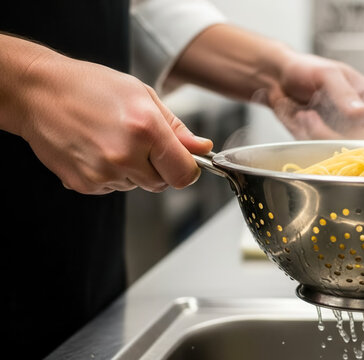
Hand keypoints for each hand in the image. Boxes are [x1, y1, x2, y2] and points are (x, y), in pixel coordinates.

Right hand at [15, 52, 211, 194]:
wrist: (38, 93)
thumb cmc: (90, 87)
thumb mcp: (142, 96)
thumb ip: (177, 128)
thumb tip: (202, 148)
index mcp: (145, 129)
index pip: (185, 173)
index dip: (189, 168)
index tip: (185, 160)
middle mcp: (125, 155)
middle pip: (163, 183)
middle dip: (160, 167)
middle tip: (141, 141)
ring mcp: (102, 173)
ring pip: (137, 185)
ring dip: (134, 170)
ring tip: (113, 139)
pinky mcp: (84, 184)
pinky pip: (113, 187)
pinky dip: (112, 174)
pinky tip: (98, 149)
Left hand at [267, 53, 363, 139]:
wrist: (276, 78)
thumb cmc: (305, 68)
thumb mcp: (326, 74)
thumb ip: (344, 93)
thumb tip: (362, 113)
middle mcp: (358, 118)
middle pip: (363, 141)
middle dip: (336, 134)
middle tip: (312, 117)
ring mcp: (341, 131)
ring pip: (341, 148)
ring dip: (319, 134)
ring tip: (305, 115)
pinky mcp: (322, 141)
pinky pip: (322, 149)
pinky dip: (308, 136)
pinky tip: (300, 118)